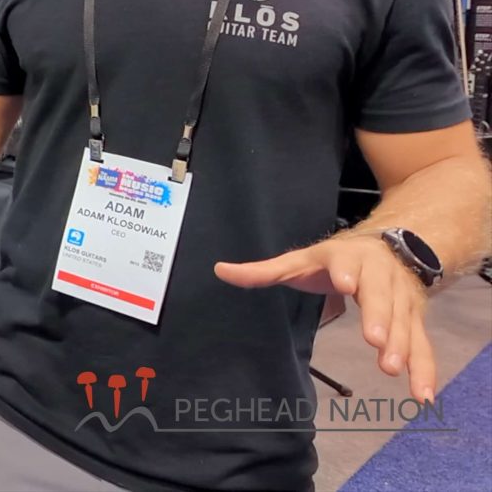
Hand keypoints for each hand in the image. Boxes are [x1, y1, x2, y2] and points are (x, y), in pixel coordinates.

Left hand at [214, 234, 434, 400]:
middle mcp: (379, 276)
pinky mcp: (414, 320)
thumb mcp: (300, 261)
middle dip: (378, 318)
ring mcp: (401, 299)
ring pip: (403, 322)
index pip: (346, 263)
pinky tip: (422, 396)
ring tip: (391, 369)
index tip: (347, 285)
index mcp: (346, 258)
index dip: (348, 272)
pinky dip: (424, 370)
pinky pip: (422, 345)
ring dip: (401, 346)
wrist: (389, 248)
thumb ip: (264, 270)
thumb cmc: (334, 261)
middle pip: (380, 296)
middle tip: (374, 342)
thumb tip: (220, 270)